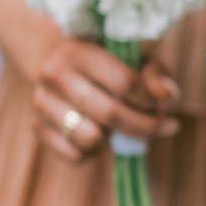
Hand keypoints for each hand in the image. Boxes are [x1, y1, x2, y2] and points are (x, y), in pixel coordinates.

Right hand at [32, 38, 180, 163]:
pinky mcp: (38, 128)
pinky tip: (104, 135)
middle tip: (166, 128)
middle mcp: (53, 74)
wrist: (64, 64)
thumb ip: (156, 74)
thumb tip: (166, 98)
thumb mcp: (137, 57)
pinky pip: (75, 155)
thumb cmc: (111, 61)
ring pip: (89, 137)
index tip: (166, 108)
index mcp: (79, 51)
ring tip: (125, 127)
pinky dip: (96, 152)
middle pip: (109, 113)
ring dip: (115, 139)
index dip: (151, 101)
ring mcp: (41, 103)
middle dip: (144, 126)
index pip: (124, 83)